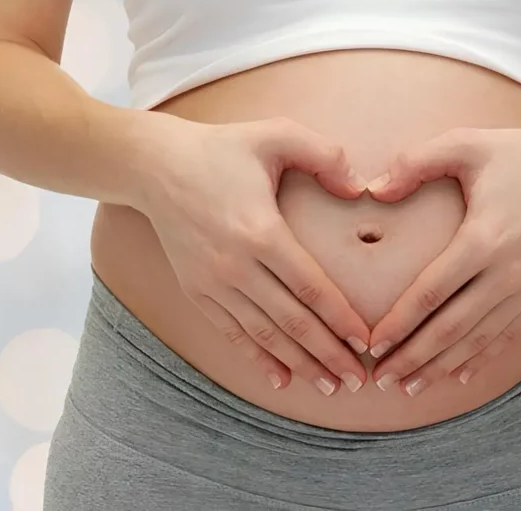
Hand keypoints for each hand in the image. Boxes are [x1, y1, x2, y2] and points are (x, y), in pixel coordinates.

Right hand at [134, 113, 371, 395]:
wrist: (153, 166)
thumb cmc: (221, 148)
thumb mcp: (275, 134)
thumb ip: (324, 155)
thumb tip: (360, 187)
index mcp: (260, 231)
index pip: (311, 287)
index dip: (341, 319)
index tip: (367, 341)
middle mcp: (235, 266)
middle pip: (292, 322)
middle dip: (328, 354)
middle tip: (359, 380)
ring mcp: (212, 283)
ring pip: (264, 335)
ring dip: (299, 364)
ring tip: (330, 386)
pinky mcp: (195, 291)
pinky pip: (232, 333)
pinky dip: (257, 358)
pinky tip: (281, 379)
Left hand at [365, 122, 520, 395]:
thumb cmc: (520, 153)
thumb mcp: (464, 144)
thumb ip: (414, 164)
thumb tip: (373, 189)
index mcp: (484, 239)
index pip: (431, 294)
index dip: (399, 323)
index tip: (372, 344)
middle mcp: (509, 273)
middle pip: (452, 328)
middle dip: (414, 358)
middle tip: (382, 379)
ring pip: (478, 339)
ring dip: (442, 366)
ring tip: (410, 386)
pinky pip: (507, 335)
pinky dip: (480, 358)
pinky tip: (457, 375)